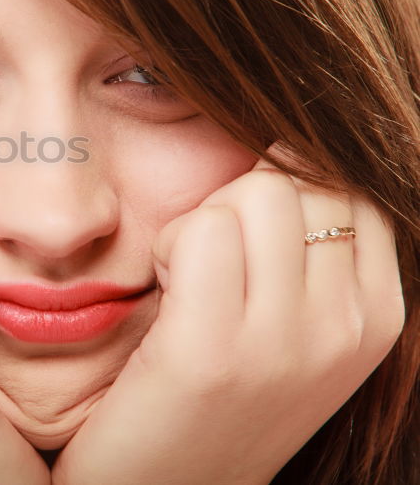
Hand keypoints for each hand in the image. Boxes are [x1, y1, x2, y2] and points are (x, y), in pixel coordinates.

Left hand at [50, 142, 405, 484]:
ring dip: (200, 225)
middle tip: (205, 269)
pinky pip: (201, 230)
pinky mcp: (214, 351)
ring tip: (184, 284)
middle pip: (296, 180)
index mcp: (377, 316)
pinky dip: (168, 247)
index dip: (277, 195)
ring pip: (253, 194)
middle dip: (238, 204)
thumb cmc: (213, 395)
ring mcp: (288, 343)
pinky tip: (162, 297)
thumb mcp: (290, 326)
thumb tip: (287, 144)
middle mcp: (349, 328)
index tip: (244, 253)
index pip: (344, 184)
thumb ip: (307, 251)